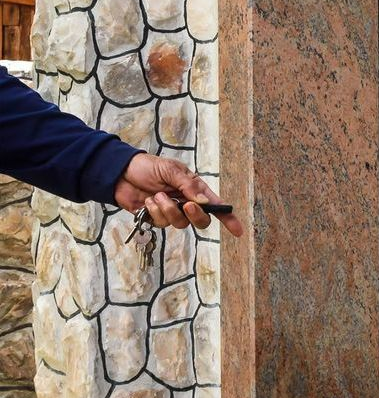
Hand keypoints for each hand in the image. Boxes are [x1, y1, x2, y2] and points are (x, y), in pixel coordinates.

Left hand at [113, 153, 242, 236]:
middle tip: (186, 205)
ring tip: (157, 195)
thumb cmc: (147, 167)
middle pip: (201, 221)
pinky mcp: (157, 219)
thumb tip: (204, 202)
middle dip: (195, 215)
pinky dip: (154, 211)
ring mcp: (172, 212)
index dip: (228, 219)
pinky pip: (162, 223)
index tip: (238, 231)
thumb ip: (187, 186)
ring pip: (180, 223)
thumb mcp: (170, 169)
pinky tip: (147, 201)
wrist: (120, 172)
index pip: (216, 206)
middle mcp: (186, 203)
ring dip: (168, 209)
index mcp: (195, 189)